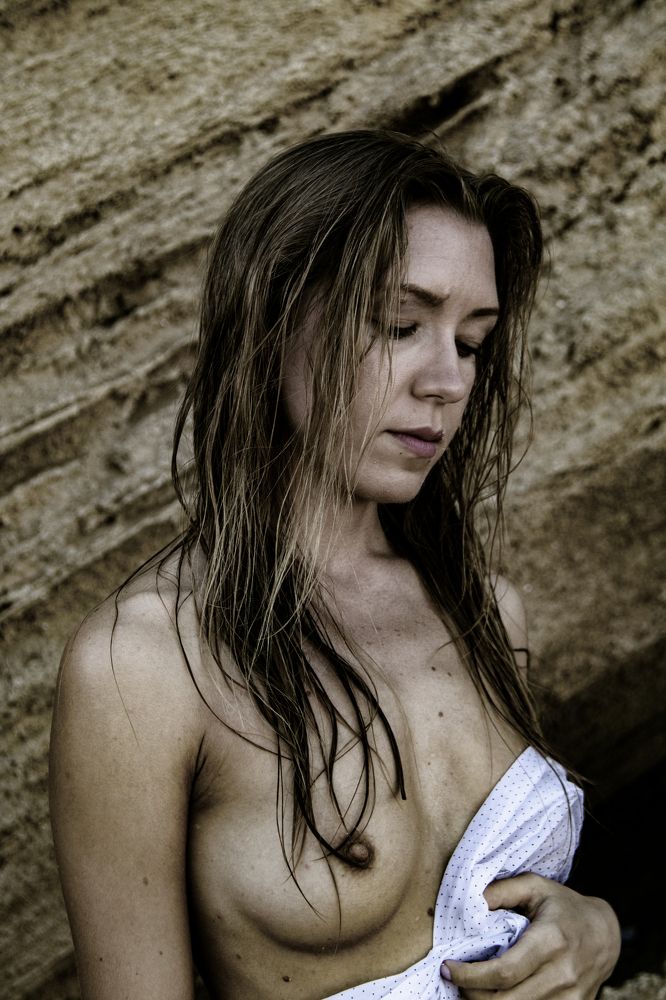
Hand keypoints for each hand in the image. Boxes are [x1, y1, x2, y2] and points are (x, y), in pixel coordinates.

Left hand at [441, 873, 620, 998]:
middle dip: (472, 994)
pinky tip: (495, 993)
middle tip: (454, 979)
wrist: (606, 934)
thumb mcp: (535, 886)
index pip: (504, 971)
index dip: (471, 975)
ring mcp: (570, 998)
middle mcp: (563, 974)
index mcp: (551, 941)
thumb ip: (502, 891)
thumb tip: (470, 904)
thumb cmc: (564, 906)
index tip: (448, 968)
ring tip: (471, 986)